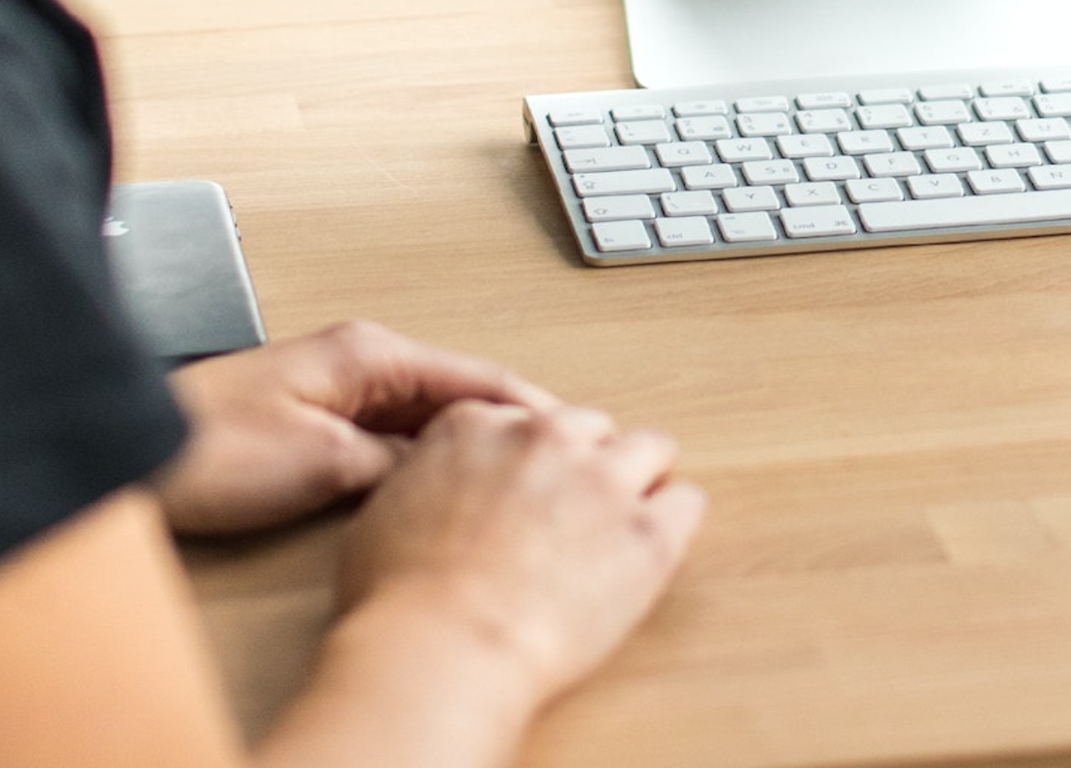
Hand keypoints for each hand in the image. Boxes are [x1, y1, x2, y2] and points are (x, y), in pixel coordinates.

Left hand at [155, 319, 558, 535]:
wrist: (129, 452)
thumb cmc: (209, 448)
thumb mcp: (321, 464)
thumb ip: (392, 462)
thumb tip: (442, 467)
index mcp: (369, 353)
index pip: (473, 375)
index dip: (524, 407)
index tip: (569, 430)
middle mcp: (357, 359)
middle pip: (453, 391)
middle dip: (501, 423)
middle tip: (550, 459)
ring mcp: (333, 386)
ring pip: (420, 413)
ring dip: (459, 441)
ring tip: (503, 475)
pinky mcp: (309, 417)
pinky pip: (387, 431)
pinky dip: (418, 454)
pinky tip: (431, 482)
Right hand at [335, 400, 703, 709]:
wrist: (441, 652)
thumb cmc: (396, 603)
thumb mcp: (383, 515)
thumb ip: (426, 480)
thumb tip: (439, 491)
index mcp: (478, 424)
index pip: (526, 419)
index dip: (528, 460)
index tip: (527, 492)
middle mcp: (546, 436)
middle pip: (589, 428)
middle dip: (584, 466)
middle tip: (571, 517)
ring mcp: (604, 479)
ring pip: (650, 448)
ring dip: (637, 482)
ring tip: (618, 529)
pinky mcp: (648, 533)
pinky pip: (687, 503)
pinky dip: (673, 526)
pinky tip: (649, 554)